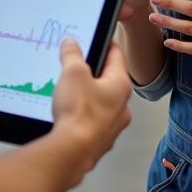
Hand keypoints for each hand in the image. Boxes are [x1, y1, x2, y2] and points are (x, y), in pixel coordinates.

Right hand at [51, 38, 131, 177]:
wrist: (72, 152)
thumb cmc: (79, 113)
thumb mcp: (72, 72)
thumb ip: (72, 54)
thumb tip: (71, 44)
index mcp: (120, 85)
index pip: (117, 55)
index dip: (106, 44)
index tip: (99, 39)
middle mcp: (122, 106)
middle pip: (109, 80)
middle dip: (93, 72)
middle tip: (78, 66)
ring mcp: (112, 126)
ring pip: (102, 102)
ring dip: (89, 96)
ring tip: (70, 92)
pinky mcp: (100, 140)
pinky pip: (93, 121)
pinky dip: (83, 116)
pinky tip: (69, 114)